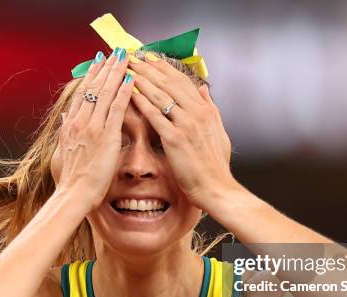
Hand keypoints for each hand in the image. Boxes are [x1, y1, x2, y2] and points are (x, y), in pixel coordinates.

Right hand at [51, 49, 133, 209]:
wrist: (74, 194)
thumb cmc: (71, 179)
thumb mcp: (62, 151)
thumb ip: (65, 132)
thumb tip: (66, 117)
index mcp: (72, 124)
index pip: (82, 93)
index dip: (92, 75)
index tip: (99, 62)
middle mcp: (80, 121)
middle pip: (94, 87)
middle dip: (106, 67)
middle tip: (115, 52)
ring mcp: (93, 127)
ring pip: (105, 93)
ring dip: (116, 72)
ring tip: (125, 57)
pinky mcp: (106, 136)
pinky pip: (117, 109)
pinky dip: (124, 92)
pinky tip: (131, 80)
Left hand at [127, 54, 234, 208]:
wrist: (216, 188)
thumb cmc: (215, 166)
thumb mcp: (219, 132)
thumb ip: (211, 109)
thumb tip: (204, 90)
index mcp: (206, 111)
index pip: (182, 81)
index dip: (164, 68)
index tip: (150, 58)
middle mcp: (197, 113)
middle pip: (169, 83)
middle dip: (149, 68)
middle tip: (132, 57)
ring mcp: (186, 125)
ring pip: (161, 95)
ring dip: (142, 79)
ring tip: (127, 68)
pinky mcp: (175, 139)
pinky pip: (155, 116)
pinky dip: (142, 102)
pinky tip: (130, 93)